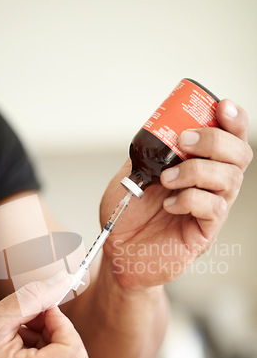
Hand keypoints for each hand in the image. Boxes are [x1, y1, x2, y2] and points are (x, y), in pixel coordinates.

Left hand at [100, 99, 252, 287]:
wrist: (118, 250)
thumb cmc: (127, 215)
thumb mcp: (133, 173)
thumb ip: (150, 151)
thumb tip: (160, 127)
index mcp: (199, 167)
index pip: (230, 139)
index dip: (234, 121)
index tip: (222, 107)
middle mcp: (211, 186)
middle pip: (240, 155)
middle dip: (215, 141)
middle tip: (184, 141)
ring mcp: (211, 210)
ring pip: (230, 179)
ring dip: (196, 171)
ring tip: (167, 179)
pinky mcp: (205, 232)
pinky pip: (214, 208)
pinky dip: (191, 199)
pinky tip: (170, 204)